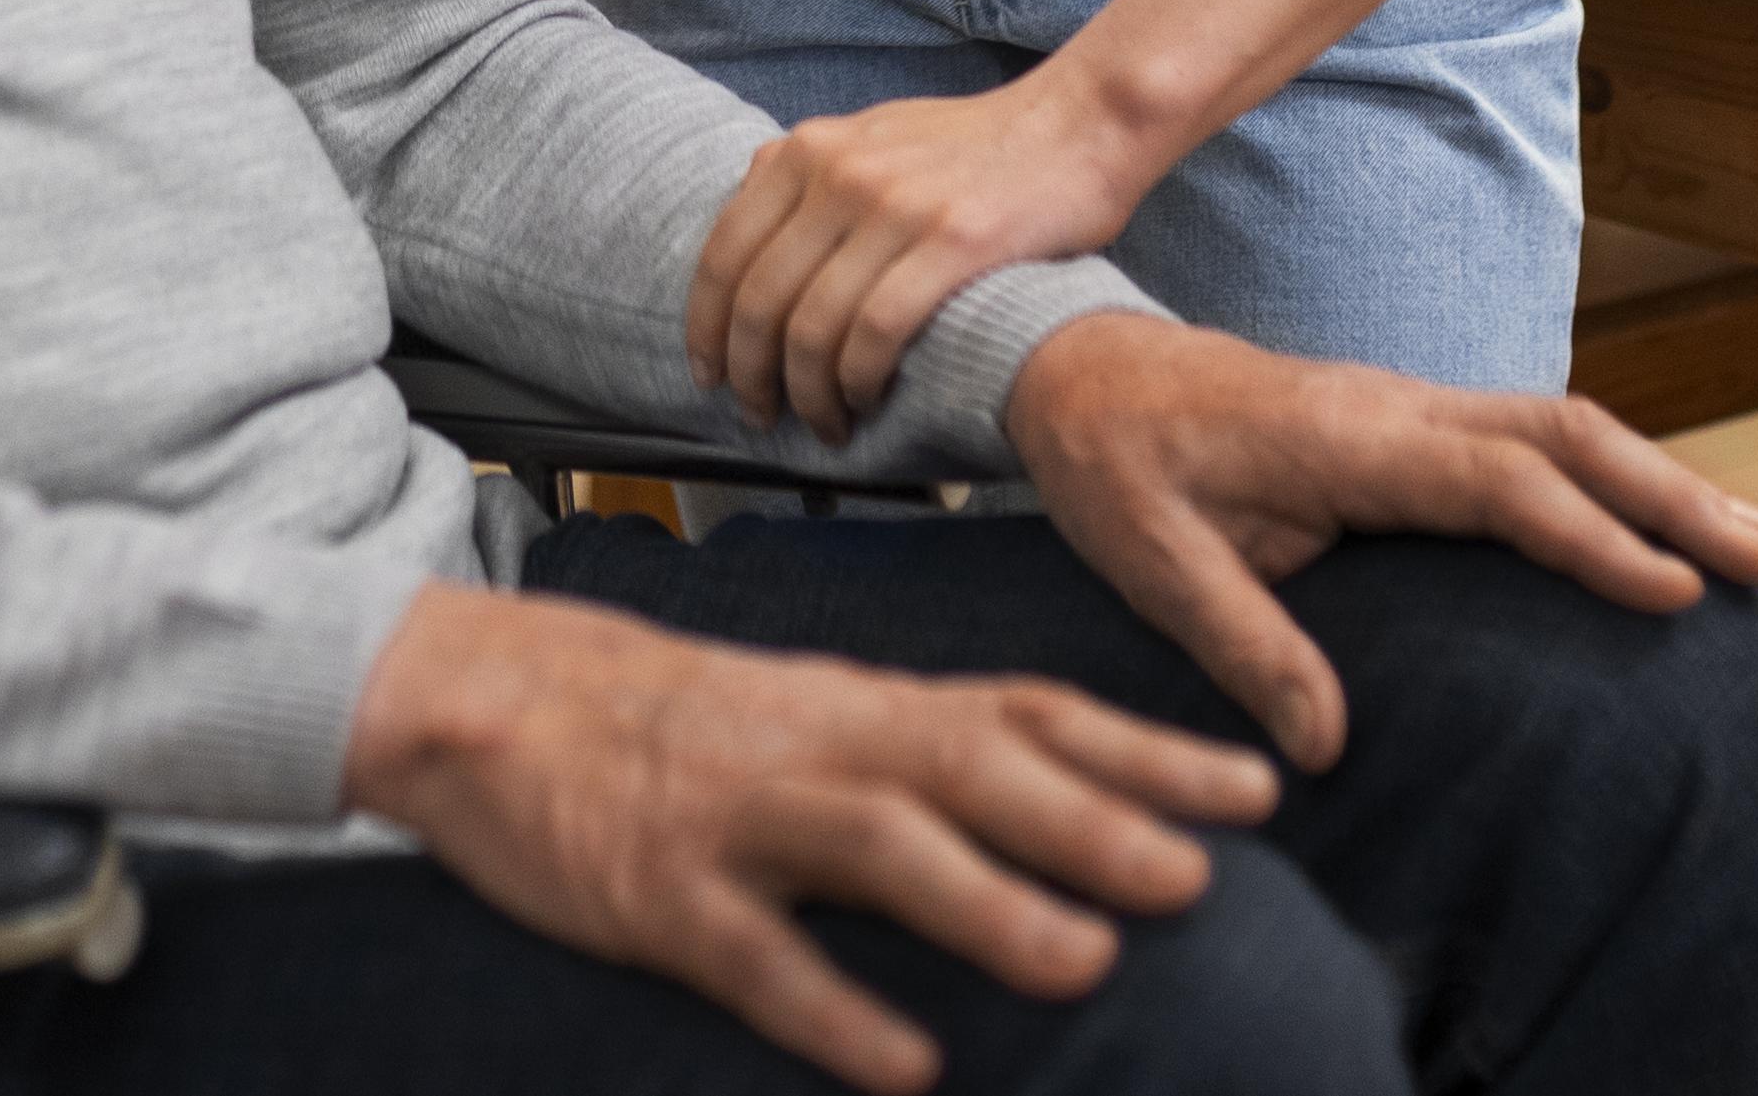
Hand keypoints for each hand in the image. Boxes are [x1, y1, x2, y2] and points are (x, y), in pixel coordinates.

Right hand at [340, 581, 1276, 1094]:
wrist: (497, 699)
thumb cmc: (683, 725)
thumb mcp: (819, 715)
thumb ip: (933, 755)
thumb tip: (1085, 811)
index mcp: (868, 708)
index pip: (1030, 713)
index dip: (1147, 751)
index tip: (1260, 790)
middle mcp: (820, 746)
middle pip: (972, 768)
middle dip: (1091, 822)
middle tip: (1199, 881)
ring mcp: (738, 817)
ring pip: (875, 847)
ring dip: (985, 904)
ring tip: (1084, 968)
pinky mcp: (660, 893)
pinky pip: (754, 956)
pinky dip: (832, 1009)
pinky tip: (904, 1068)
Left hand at [691, 67, 1153, 440]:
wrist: (1079, 123)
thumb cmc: (977, 145)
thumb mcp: (873, 137)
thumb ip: (812, 177)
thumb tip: (752, 229)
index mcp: (807, 150)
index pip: (724, 253)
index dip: (707, 327)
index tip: (710, 374)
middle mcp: (839, 172)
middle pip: (760, 302)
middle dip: (752, 376)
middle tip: (763, 417)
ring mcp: (895, 206)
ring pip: (814, 328)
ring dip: (809, 394)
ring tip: (825, 425)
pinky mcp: (954, 241)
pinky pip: (877, 332)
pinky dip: (860, 381)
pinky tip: (868, 400)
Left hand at [1001, 312, 1757, 767]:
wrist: (1071, 367)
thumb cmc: (1111, 465)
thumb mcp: (1152, 562)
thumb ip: (1242, 643)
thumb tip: (1325, 746)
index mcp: (1342, 439)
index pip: (1494, 481)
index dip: (1588, 535)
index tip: (1672, 590)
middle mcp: (1394, 408)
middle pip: (1562, 433)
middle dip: (1669, 493)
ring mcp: (1408, 406)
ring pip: (1559, 426)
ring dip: (1657, 478)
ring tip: (1753, 545)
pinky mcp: (1409, 421)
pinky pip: (1529, 438)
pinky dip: (1610, 472)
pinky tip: (1659, 523)